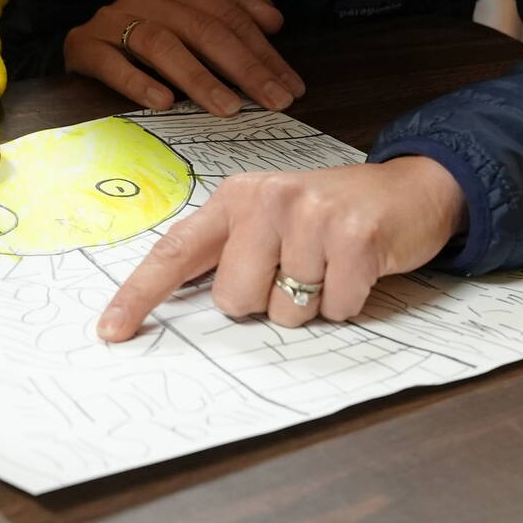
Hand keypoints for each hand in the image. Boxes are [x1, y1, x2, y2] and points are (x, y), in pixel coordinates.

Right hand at [62, 0, 304, 116]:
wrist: (83, 46)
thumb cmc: (147, 40)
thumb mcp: (193, 25)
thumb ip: (233, 17)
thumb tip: (275, 18)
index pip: (229, 18)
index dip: (264, 53)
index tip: (292, 88)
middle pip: (202, 30)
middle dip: (243, 68)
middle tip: (274, 103)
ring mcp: (112, 20)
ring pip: (160, 43)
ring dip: (198, 78)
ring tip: (228, 108)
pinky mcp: (84, 45)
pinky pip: (111, 62)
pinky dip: (138, 81)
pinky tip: (163, 103)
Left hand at [95, 157, 467, 340]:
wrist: (410, 191)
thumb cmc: (332, 216)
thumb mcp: (272, 220)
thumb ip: (231, 254)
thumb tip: (191, 305)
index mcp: (236, 198)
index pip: (176, 251)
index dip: (140, 294)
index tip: (111, 331)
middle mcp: (267, 199)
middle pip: (234, 301)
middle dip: (267, 301)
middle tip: (300, 267)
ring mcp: (311, 214)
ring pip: (285, 313)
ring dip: (313, 304)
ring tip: (332, 265)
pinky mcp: (355, 236)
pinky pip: (336, 309)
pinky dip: (350, 303)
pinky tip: (360, 269)